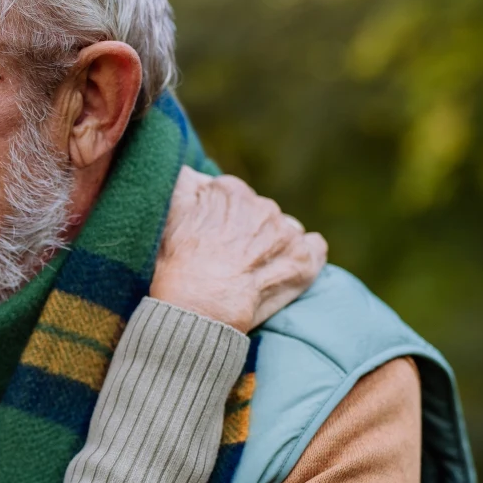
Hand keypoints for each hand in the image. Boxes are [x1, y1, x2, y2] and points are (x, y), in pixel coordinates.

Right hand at [150, 167, 327, 332]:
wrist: (197, 310)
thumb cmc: (177, 266)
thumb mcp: (168, 214)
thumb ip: (181, 182)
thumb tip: (192, 172)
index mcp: (230, 192)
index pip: (229, 196)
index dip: (217, 218)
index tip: (208, 237)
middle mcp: (262, 206)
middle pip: (257, 213)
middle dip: (244, 231)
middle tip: (225, 259)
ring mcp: (286, 233)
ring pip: (283, 229)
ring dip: (271, 244)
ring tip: (249, 269)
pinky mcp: (304, 260)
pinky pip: (314, 247)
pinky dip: (301, 256)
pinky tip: (281, 270)